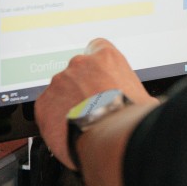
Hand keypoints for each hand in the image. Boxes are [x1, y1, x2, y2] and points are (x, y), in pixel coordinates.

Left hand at [34, 38, 154, 168]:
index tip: (100, 78)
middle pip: (77, 71)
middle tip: (92, 106)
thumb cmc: (130, 117)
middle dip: (82, 87)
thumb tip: (134, 101)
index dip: (98, 66)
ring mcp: (59, 83)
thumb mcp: (142, 95)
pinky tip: (69, 130)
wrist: (112, 138)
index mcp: (107, 57)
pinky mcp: (44, 103)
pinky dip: (55, 118)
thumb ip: (129, 89)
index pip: (97, 48)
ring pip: (61, 90)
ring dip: (68, 102)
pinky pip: (47, 108)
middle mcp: (80, 65)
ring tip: (81, 122)